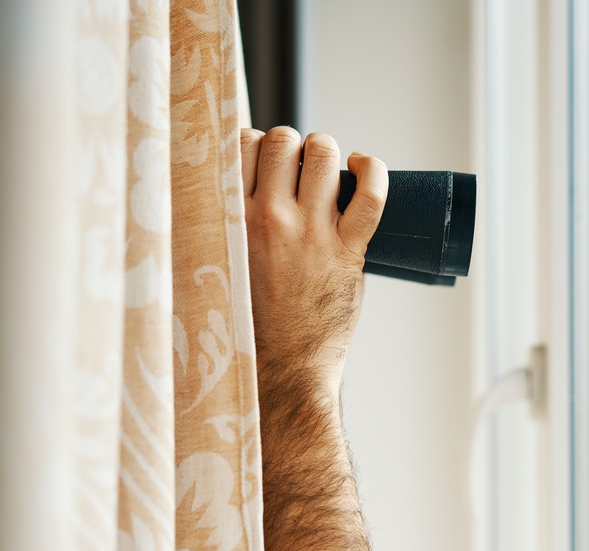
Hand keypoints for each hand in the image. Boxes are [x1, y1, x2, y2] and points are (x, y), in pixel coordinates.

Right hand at [240, 126, 387, 382]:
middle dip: (291, 146)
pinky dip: (372, 171)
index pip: (240, 144)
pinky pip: (371, 194)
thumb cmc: (246, 324)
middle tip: (296, 170)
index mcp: (229, 220)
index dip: (255, 146)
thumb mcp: (215, 267)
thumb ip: (218, 228)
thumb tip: (225, 192)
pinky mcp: (348, 251)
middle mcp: (269, 219)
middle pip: (282, 141)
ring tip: (328, 169)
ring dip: (325, 153)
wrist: (281, 370)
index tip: (265, 165)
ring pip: (322, 156)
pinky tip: (362, 168)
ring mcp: (311, 233)